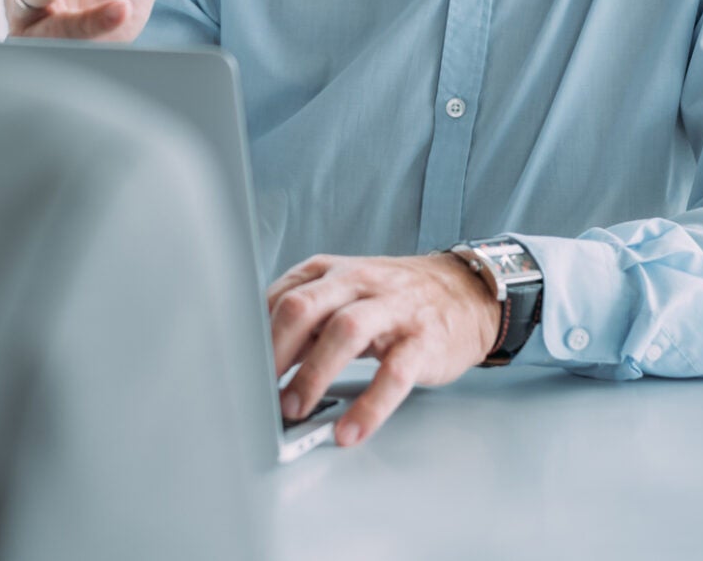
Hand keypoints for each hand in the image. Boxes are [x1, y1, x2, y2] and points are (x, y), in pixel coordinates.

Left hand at [266, 253, 500, 447]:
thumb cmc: (394, 298)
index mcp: (332, 272)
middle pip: (305, 306)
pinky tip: (350, 430)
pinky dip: (369, 405)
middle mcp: (360, 283)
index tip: (236, 368)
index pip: (281, 296)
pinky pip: (394, 373)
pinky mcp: (423, 341)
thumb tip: (258, 360)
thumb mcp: (345, 294)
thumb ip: (305, 321)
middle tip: (258, 390)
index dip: (254, 334)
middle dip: (275, 351)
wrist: (466, 292)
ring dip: (314, 374)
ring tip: (296, 409)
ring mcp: (394, 309)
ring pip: (346, 332)